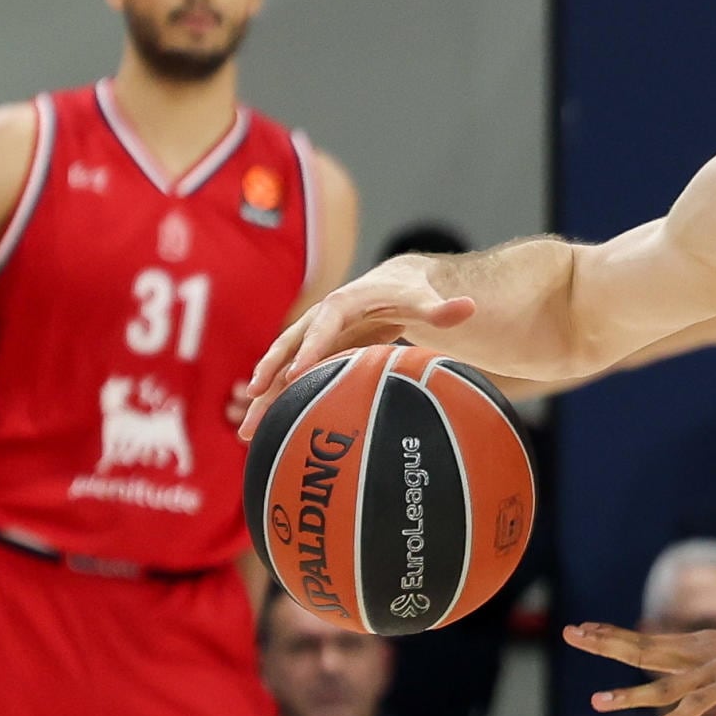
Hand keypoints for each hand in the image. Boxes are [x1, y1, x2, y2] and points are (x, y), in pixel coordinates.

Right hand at [240, 261, 477, 438]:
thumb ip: (441, 308)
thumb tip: (467, 307)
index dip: (308, 350)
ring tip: (248, 432)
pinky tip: (270, 432)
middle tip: (254, 400)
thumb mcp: (424, 298)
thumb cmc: (409, 291)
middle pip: (289, 348)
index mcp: (343, 304)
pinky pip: (294, 379)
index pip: (322, 327)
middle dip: (270, 374)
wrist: (395, 283)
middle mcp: (321, 321)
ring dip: (265, 397)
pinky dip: (280, 401)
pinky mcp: (318, 354)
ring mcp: (316, 338)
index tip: (294, 374)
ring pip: (283, 368)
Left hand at [567, 623, 715, 715]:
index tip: (585, 630)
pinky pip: (699, 704)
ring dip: (631, 694)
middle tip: (571, 634)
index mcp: (702, 645)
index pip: (650, 639)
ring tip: (599, 701)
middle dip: (606, 643)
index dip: (615, 634)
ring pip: (665, 684)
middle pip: (646, 649)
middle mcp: (703, 652)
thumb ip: (712, 670)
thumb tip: (694, 681)